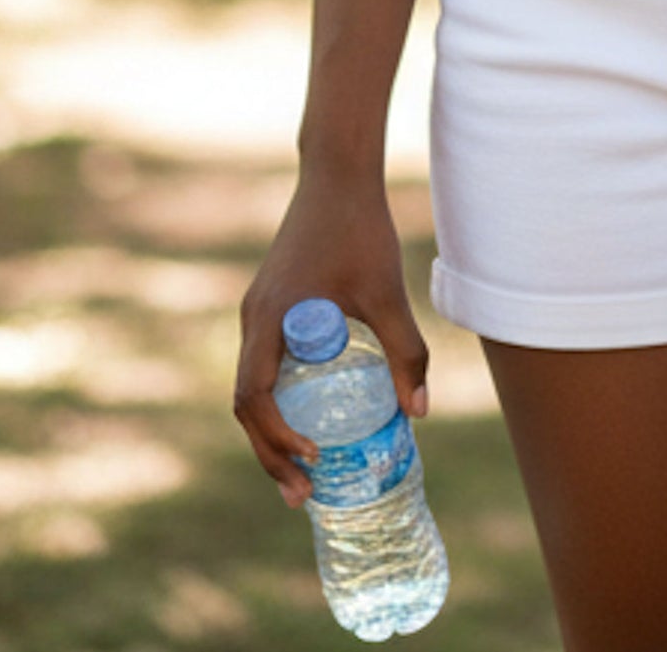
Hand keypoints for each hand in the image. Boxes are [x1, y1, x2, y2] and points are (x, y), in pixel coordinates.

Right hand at [234, 168, 430, 506]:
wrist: (337, 173)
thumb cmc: (360, 228)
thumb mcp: (386, 292)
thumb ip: (405, 350)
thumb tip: (421, 413)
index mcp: (268, 319)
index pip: (254, 397)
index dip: (277, 436)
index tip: (314, 456)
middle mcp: (253, 319)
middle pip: (245, 403)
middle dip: (270, 452)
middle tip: (302, 493)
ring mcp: (258, 312)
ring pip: (250, 386)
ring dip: (270, 431)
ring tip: (303, 470)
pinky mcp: (271, 303)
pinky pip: (262, 365)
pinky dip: (276, 400)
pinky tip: (307, 416)